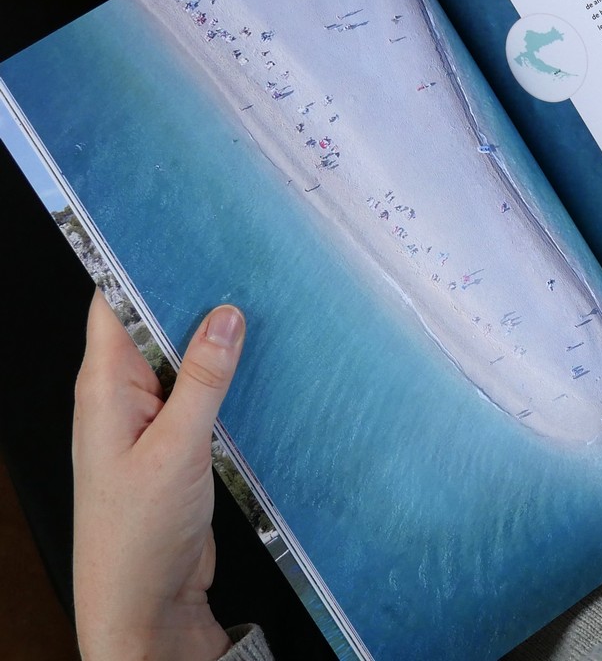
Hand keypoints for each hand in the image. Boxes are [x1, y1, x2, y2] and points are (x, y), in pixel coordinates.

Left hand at [73, 290, 245, 660]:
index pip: (114, 302)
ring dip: (215, 335)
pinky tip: (259, 358)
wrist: (145, 607)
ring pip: (183, 355)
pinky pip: (200, 388)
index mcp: (104, 386)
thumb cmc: (138, 536)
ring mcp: (150, 415)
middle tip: (242, 259)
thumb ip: (202, 379)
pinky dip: (225, 371)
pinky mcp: (176, 437)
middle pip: (154, 322)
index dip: (143, 262)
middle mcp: (122, 394)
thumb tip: (226, 314)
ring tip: (260, 299)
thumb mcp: (176, 450)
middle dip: (194, 293)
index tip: (187, 231)